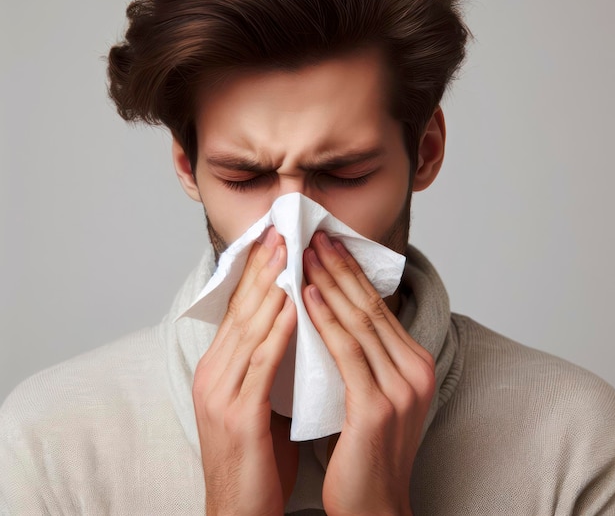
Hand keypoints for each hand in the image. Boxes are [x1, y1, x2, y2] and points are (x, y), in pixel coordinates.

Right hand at [192, 227, 297, 515]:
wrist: (237, 512)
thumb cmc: (254, 457)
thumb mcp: (256, 401)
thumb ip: (267, 365)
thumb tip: (294, 328)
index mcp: (218, 369)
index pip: (238, 310)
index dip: (255, 273)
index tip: (272, 241)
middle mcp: (214, 373)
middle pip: (240, 309)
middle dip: (262, 268)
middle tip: (280, 232)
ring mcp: (221, 393)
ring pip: (249, 328)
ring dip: (271, 287)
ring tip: (288, 253)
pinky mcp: (238, 414)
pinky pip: (262, 362)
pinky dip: (278, 329)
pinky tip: (294, 304)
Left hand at [302, 232, 434, 515]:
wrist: (373, 506)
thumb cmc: (365, 449)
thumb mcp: (372, 391)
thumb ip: (365, 354)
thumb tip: (338, 312)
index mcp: (414, 362)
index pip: (378, 306)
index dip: (350, 272)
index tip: (327, 243)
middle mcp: (415, 370)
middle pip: (370, 306)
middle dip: (339, 266)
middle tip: (313, 235)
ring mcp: (401, 387)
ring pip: (359, 321)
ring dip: (329, 283)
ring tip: (305, 253)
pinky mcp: (378, 406)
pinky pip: (347, 351)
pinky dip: (326, 320)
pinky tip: (308, 295)